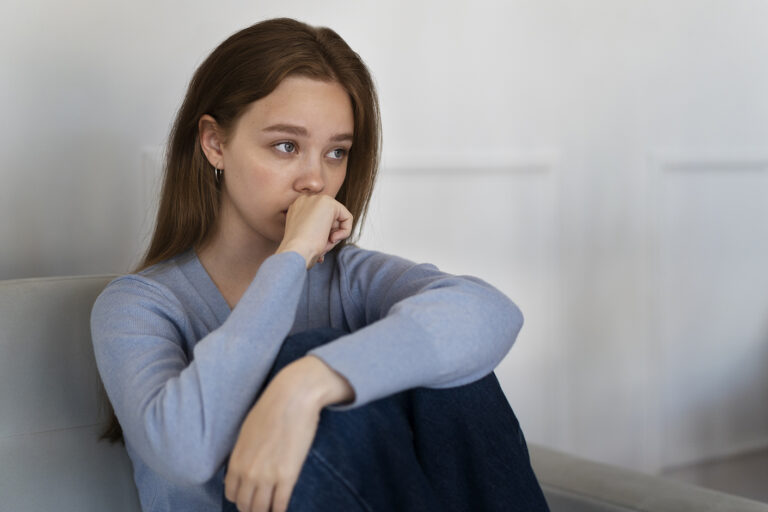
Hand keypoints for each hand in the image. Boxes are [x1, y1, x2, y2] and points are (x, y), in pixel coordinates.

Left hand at [223, 368, 321, 511]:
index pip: (231, 493)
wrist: (293, 397)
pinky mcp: (287, 476)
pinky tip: (283, 507)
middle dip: (253, 508)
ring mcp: (267, 476)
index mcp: (236, 460)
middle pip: (245, 505)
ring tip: (273, 508)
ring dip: (266, 511)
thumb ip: (244, 453)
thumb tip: (246, 466)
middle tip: (262, 505)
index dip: (241, 498)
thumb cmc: (272, 408)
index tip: (250, 497)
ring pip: (261, 509)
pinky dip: (280, 510)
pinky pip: (280, 505)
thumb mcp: (247, 431)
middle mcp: (248, 472)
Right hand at [276, 194, 352, 268]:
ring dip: (335, 235)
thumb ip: (317, 230)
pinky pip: (347, 218)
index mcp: (297, 208)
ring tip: (324, 245)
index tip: (317, 245)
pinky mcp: (329, 203)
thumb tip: (331, 235)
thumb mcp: (306, 237)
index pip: (319, 219)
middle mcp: (305, 200)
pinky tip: (333, 239)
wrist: (295, 251)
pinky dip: (345, 232)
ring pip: (338, 219)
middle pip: (329, 218)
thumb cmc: (299, 250)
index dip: (322, 235)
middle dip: (329, 234)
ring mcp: (316, 199)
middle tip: (323, 247)